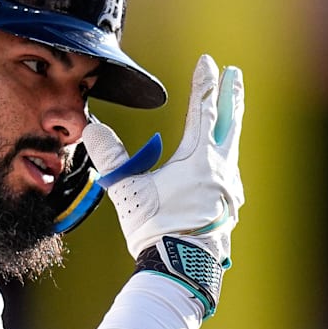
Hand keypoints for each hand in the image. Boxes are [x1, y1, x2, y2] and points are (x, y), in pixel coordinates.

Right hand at [82, 55, 243, 314]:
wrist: (183, 267)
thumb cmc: (156, 228)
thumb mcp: (128, 190)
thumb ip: (110, 157)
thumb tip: (91, 128)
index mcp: (199, 159)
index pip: (204, 110)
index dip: (205, 82)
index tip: (210, 60)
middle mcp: (220, 169)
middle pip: (229, 123)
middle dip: (231, 96)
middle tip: (236, 74)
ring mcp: (228, 189)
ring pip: (231, 146)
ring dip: (230, 125)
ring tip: (229, 115)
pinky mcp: (228, 207)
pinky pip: (228, 171)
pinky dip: (225, 156)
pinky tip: (222, 163)